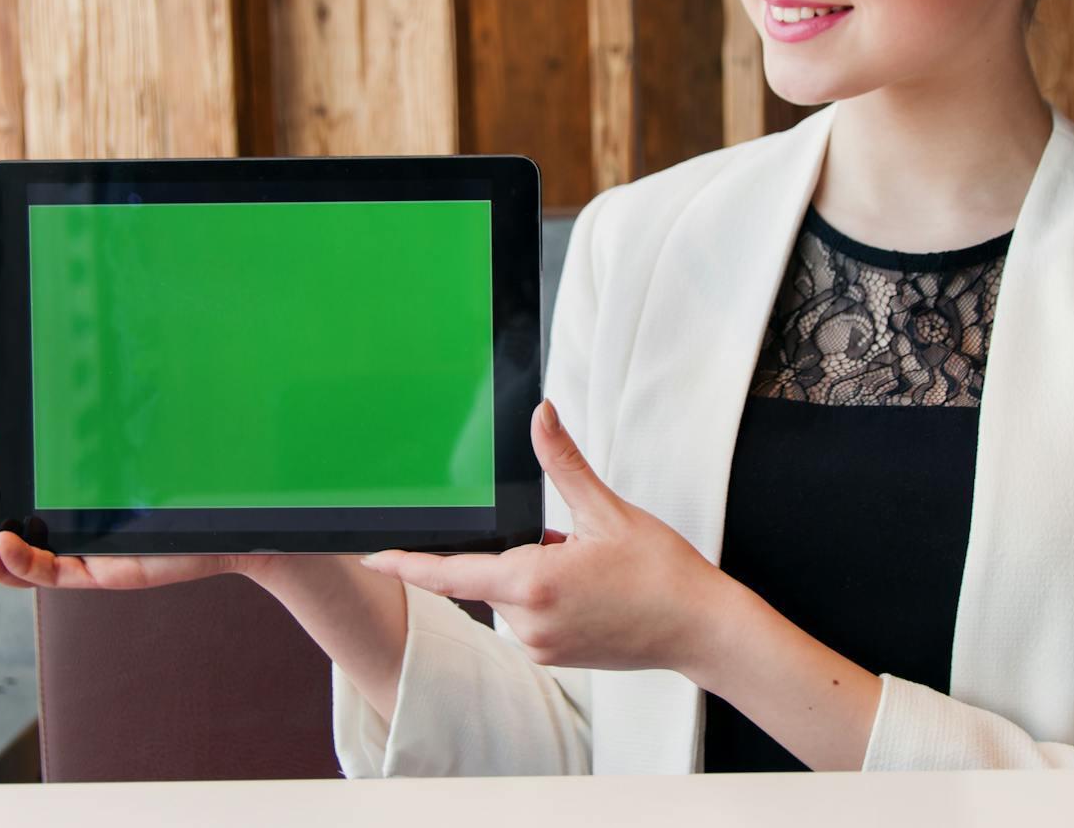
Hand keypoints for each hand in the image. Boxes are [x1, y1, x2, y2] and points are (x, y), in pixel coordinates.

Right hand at [0, 424, 255, 589]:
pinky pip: (45, 573)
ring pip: (11, 556)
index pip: (17, 470)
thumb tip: (100, 352)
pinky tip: (1, 545)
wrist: (234, 517)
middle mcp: (67, 516)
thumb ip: (122, 409)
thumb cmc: (192, 472)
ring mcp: (78, 545)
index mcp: (69, 483)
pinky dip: (16, 563)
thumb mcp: (147, 436)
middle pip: (0, 518)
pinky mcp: (95, 570)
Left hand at [359, 400, 737, 673]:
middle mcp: (529, 623)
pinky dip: (546, 595)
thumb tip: (540, 416)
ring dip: (533, 573)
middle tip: (571, 544)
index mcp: (533, 583)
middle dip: (516, 551)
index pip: (450, 573)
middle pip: (489, 576)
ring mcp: (541, 646)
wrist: (699, 627)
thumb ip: (562, 463)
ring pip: (511, 596)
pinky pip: (530, 617)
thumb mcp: (607, 510)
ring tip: (590, 568)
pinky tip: (589, 588)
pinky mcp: (555, 657)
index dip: (406, 564)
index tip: (373, 557)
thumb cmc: (661, 573)